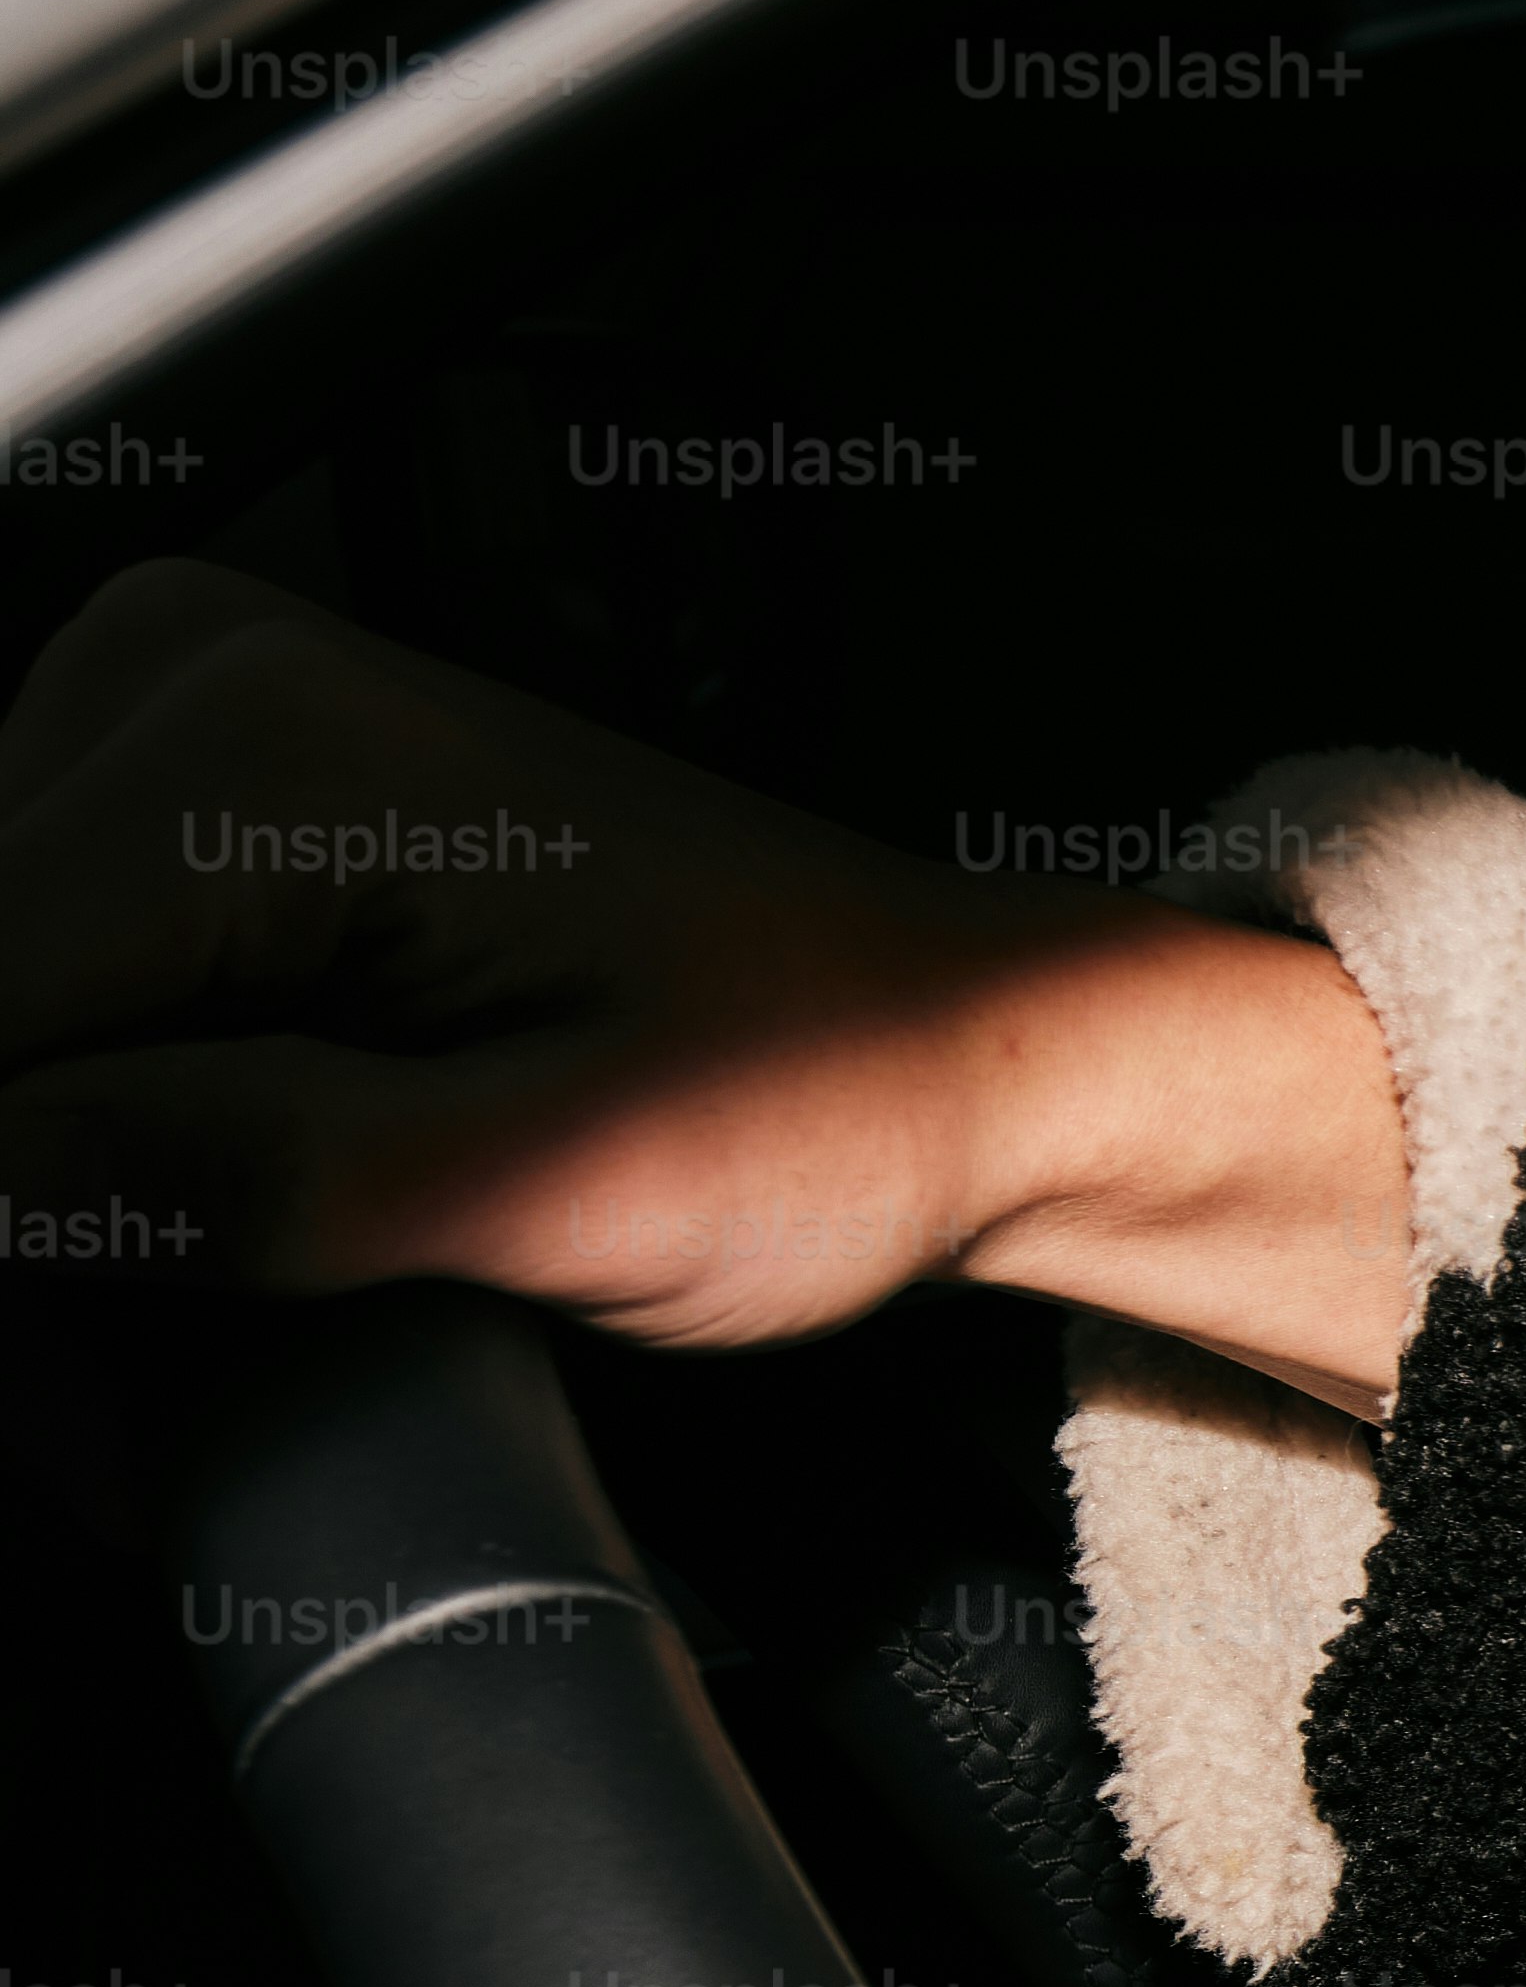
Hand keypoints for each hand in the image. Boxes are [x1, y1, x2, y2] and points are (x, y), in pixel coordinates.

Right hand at [0, 560, 1419, 1415]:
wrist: (968, 1048)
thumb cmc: (835, 1100)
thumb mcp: (552, 1189)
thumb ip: (243, 1178)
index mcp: (251, 748)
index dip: (14, 1196)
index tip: (70, 1312)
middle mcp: (190, 674)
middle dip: (35, 1177)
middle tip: (159, 1311)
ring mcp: (184, 714)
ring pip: (1, 979)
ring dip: (53, 1148)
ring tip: (230, 1252)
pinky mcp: (196, 790)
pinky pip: (46, 960)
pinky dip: (80, 1095)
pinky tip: (197, 1178)